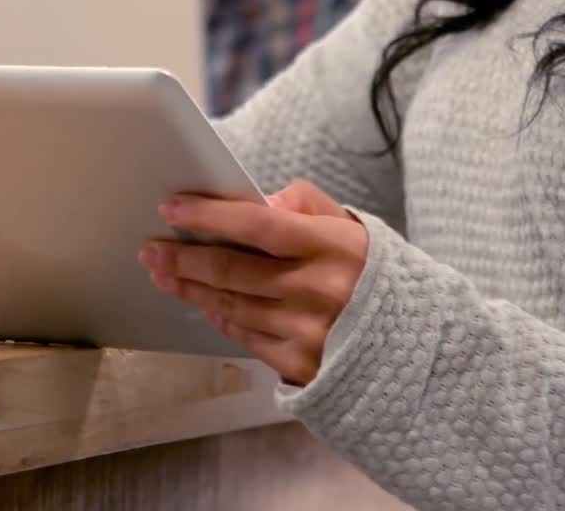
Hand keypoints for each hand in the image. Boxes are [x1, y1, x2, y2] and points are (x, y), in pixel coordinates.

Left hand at [138, 181, 367, 385]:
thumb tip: (261, 200)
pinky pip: (245, 335)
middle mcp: (317, 289)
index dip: (210, 215)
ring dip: (191, 288)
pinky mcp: (300, 364)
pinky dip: (221, 316)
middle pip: (232, 269)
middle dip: (184, 257)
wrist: (412, 342)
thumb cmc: (371, 273)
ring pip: (231, 303)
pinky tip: (206, 303)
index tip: (173, 207)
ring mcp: (306, 330)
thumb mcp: (352, 227)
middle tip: (152, 249)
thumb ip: (306, 204)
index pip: (259, 224)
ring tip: (165, 274)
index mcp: (332, 247)